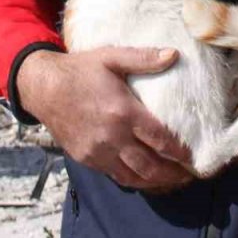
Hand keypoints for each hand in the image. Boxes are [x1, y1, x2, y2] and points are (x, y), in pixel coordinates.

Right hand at [17, 46, 195, 191]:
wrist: (43, 87)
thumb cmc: (80, 70)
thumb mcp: (111, 58)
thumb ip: (144, 58)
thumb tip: (174, 54)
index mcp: (123, 112)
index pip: (160, 139)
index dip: (180, 152)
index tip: (194, 157)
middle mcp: (112, 137)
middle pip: (150, 165)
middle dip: (173, 174)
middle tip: (190, 177)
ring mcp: (98, 151)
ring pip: (133, 176)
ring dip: (155, 182)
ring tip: (173, 183)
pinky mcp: (86, 159)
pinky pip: (115, 175)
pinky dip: (134, 181)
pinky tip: (145, 180)